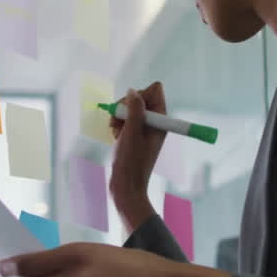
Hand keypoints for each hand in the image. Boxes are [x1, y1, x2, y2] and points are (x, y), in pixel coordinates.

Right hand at [108, 82, 166, 210]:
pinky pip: (125, 120)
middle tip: (119, 122)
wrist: (126, 186)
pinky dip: (118, 125)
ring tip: (116, 132)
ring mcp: (144, 128)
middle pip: (139, 97)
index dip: (140, 95)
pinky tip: (115, 136)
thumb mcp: (132, 132)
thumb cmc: (131, 161)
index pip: (155, 90)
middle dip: (126, 106)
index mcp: (161, 120)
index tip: (132, 110)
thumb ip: (135, 109)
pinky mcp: (134, 135)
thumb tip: (133, 91)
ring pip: (129, 108)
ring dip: (119, 117)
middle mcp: (154, 122)